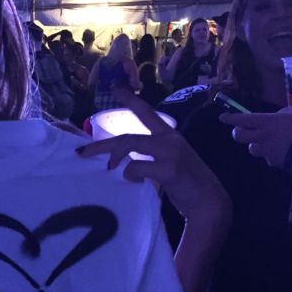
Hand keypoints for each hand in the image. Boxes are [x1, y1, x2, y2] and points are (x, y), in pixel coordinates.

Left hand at [76, 88, 230, 226]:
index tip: (114, 88)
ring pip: (131, 146)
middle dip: (102, 145)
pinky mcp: (169, 169)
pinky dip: (130, 175)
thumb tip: (124, 161)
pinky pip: (137, 168)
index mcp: (169, 136)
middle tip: (82, 152)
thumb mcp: (169, 163)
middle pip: (128, 136)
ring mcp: (171, 153)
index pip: (147, 112)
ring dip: (114, 158)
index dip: (130, 100)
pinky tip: (134, 183)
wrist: (210, 202)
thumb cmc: (187, 185)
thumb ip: (151, 156)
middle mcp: (170, 139)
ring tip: (108, 169)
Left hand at [221, 105, 291, 167]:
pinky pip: (268, 157)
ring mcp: (267, 152)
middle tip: (242, 130)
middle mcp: (263, 137)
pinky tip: (286, 150)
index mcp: (268, 122)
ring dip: (257, 144)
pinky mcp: (274, 162)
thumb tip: (276, 117)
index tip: (223, 117)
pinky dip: (273, 153)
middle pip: (239, 136)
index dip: (231, 118)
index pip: (243, 120)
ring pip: (252, 148)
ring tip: (271, 141)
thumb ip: (282, 114)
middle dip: (238, 133)